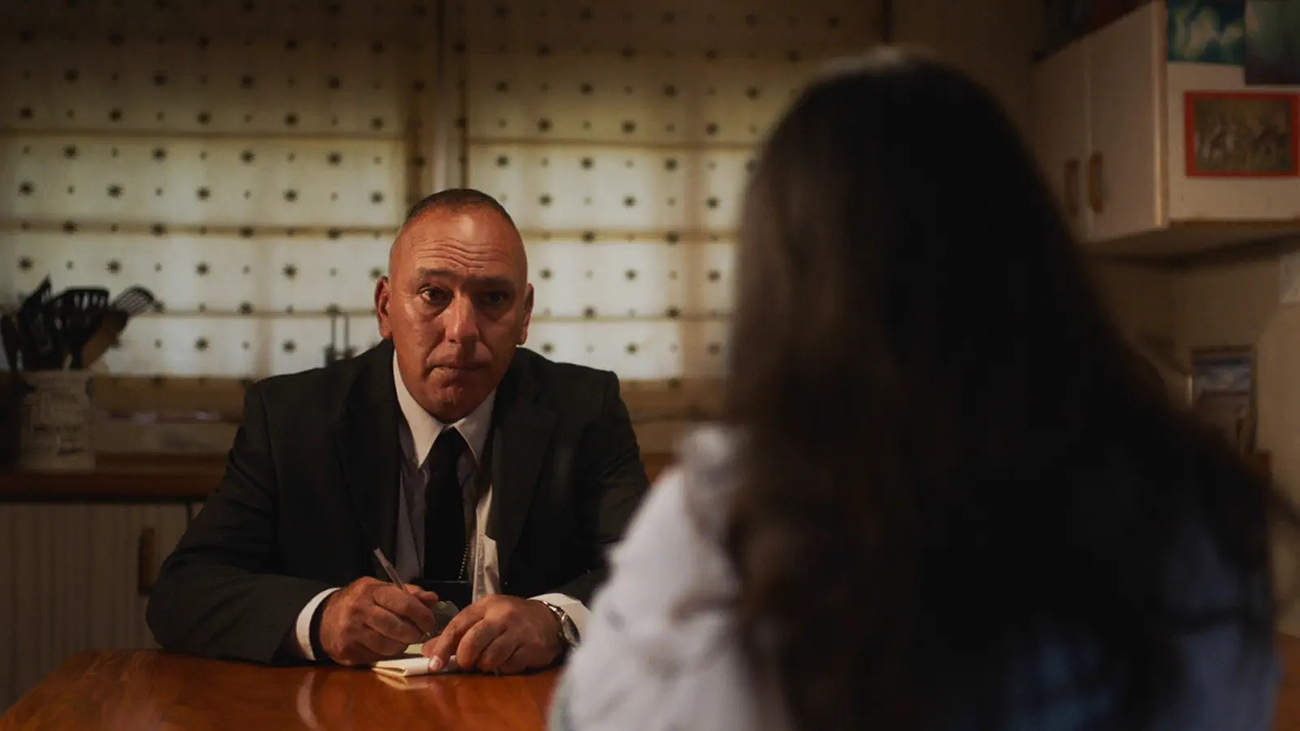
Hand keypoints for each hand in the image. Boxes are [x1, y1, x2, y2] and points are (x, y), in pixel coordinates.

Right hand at [319, 577, 440, 665]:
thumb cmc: (360, 602)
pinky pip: (376, 657)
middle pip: (397, 627)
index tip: (430, 623)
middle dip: (414, 634)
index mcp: (371, 591)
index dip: (422, 616)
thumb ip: (408, 594)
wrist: (323, 619)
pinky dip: (386, 654)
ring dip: (401, 646)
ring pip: (388, 646)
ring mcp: (351, 632)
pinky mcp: (347, 651)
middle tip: (418, 634)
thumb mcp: (381, 590)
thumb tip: (433, 599)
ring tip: (402, 640)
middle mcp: (359, 610)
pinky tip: (385, 646)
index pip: (404, 604)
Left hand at [422, 594, 560, 673]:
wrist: (549, 620)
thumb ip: (457, 634)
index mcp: (486, 606)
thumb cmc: (511, 619)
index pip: (459, 625)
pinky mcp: (531, 649)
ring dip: (485, 665)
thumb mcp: (484, 619)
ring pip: (490, 657)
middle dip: (464, 658)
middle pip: (473, 641)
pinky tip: (507, 660)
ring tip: (489, 660)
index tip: (433, 663)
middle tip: (465, 664)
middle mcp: (502, 616)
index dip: (443, 646)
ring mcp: (518, 632)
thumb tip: (427, 651)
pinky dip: (503, 668)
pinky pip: (508, 666)